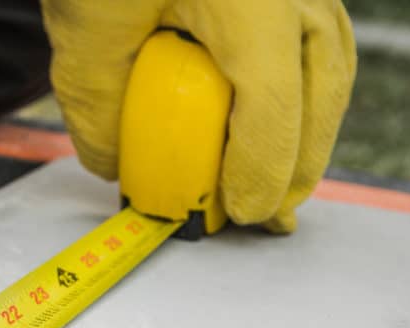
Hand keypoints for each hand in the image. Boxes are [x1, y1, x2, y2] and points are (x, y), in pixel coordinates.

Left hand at [42, 0, 356, 232]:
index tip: (240, 212)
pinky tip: (268, 120)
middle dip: (299, 159)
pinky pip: (309, 37)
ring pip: (327, 58)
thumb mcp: (83, 32)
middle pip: (321, 83)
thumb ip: (98, 110)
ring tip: (277, 178)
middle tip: (268, 212)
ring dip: (307, 126)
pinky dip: (296, 87)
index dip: (262, 171)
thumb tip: (120, 170)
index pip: (274, 103)